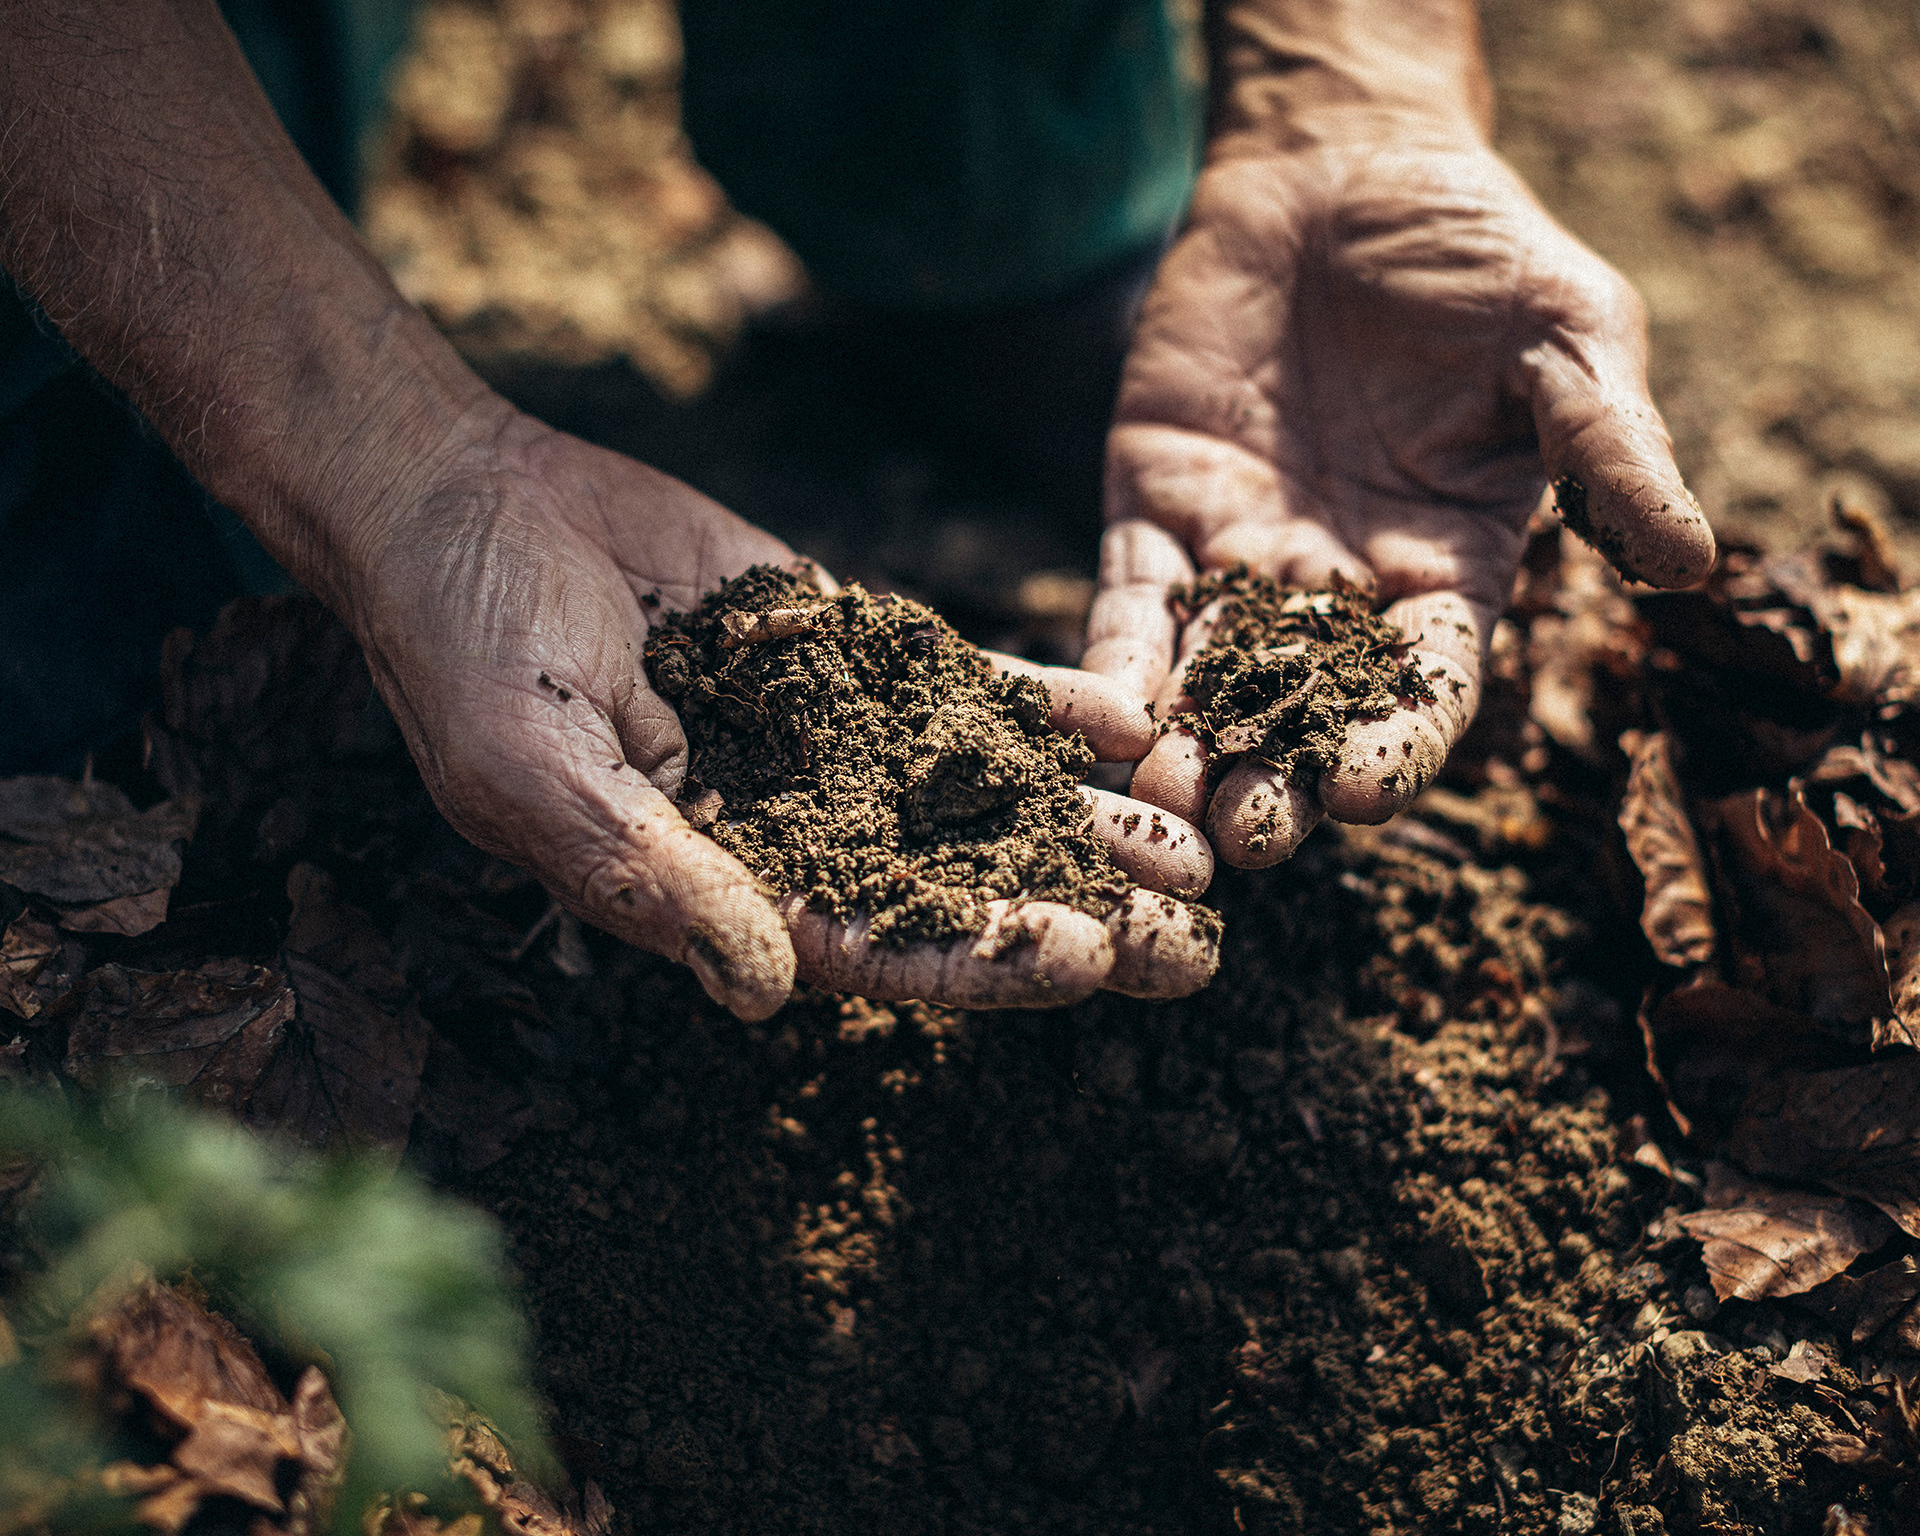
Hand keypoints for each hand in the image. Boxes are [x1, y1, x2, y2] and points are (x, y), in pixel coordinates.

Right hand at [350, 410, 1213, 1017]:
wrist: (467, 500)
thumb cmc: (465, 649)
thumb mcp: (533, 773)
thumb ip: (649, 876)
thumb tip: (766, 993)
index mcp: (721, 887)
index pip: (871, 946)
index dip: (978, 958)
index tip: (1088, 958)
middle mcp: (795, 829)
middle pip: (957, 888)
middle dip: (1072, 910)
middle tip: (1193, 935)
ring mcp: (834, 738)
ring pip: (981, 795)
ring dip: (1086, 820)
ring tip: (1202, 836)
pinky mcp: (853, 651)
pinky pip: (965, 686)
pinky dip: (1046, 704)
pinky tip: (1137, 717)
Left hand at [1086, 120, 1715, 865]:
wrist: (1339, 168)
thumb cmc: (1473, 248)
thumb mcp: (1567, 336)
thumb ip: (1610, 449)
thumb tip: (1693, 564)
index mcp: (1447, 571)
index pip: (1426, 682)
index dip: (1396, 740)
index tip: (1364, 792)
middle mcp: (1340, 589)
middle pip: (1306, 714)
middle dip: (1275, 779)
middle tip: (1246, 837)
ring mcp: (1241, 557)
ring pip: (1209, 682)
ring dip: (1183, 750)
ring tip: (1158, 811)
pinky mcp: (1157, 515)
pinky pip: (1127, 605)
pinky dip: (1107, 666)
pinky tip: (1090, 723)